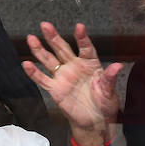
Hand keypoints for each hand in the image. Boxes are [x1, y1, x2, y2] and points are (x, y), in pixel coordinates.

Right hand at [22, 22, 122, 145]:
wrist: (95, 121)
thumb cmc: (105, 103)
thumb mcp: (110, 91)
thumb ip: (110, 78)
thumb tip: (118, 66)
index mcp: (90, 64)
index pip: (85, 48)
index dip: (82, 38)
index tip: (79, 27)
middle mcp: (74, 66)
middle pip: (62, 49)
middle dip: (53, 37)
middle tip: (45, 25)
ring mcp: (63, 76)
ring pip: (49, 60)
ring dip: (39, 50)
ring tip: (31, 38)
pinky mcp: (55, 89)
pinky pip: (42, 79)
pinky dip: (34, 72)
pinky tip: (26, 64)